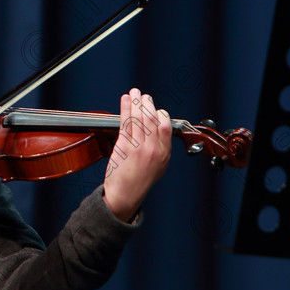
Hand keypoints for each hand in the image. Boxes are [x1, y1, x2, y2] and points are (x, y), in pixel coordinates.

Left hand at [103, 88, 171, 221]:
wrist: (124, 197)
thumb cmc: (138, 181)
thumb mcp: (157, 166)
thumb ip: (158, 148)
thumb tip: (156, 127)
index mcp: (164, 154)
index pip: (165, 127)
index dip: (160, 114)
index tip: (155, 108)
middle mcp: (153, 150)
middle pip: (152, 120)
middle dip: (147, 104)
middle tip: (143, 95)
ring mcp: (138, 148)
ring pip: (139, 119)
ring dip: (136, 103)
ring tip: (134, 93)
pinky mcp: (124, 148)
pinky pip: (125, 124)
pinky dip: (125, 109)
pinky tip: (125, 101)